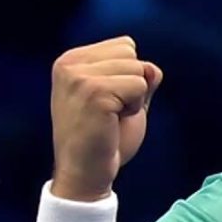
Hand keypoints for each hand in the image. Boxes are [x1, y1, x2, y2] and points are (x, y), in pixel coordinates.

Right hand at [49, 36, 162, 200]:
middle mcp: (69, 64)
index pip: (124, 45)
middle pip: (131, 53)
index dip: (128, 76)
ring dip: (135, 97)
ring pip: (138, 69)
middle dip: (133, 84)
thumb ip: (137, 75)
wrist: (85, 176)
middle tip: (110, 113)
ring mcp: (79, 78)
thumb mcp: (122, 97)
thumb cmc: (104, 139)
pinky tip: (113, 123)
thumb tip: (152, 69)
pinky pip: (140, 85)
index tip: (107, 102)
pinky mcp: (94, 92)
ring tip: (111, 118)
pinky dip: (135, 107)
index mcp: (70, 61)